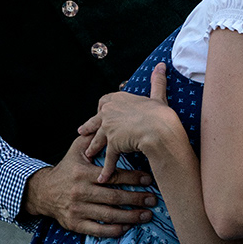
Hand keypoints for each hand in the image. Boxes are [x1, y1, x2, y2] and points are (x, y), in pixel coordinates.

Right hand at [21, 133, 157, 238]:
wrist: (43, 192)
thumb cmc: (65, 169)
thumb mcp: (75, 150)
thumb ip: (92, 140)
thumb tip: (108, 125)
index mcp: (83, 174)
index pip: (112, 176)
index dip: (133, 178)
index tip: (148, 180)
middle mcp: (81, 193)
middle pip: (114, 197)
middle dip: (136, 199)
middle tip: (153, 199)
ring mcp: (78, 210)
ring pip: (109, 215)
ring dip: (130, 216)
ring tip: (147, 215)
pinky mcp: (75, 224)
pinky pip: (98, 230)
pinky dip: (113, 230)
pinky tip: (127, 227)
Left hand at [80, 64, 186, 182]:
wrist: (158, 128)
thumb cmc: (159, 112)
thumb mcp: (157, 96)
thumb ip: (157, 82)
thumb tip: (161, 65)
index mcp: (118, 98)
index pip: (104, 102)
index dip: (102, 108)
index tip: (101, 112)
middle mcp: (109, 112)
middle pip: (96, 120)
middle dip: (89, 127)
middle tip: (81, 132)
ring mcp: (109, 129)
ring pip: (98, 139)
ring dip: (93, 147)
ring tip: (89, 154)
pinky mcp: (113, 144)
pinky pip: (109, 158)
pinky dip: (106, 169)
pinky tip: (102, 178)